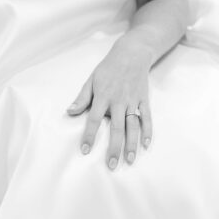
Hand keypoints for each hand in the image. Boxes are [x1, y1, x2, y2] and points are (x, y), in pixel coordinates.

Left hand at [66, 43, 152, 168]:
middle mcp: (119, 101)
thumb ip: (82, 98)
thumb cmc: (108, 68)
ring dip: (132, 144)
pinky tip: (146, 145)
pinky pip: (147, 118)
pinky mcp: (144, 100)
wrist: (132, 54)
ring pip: (133, 126)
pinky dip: (148, 131)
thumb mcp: (91, 80)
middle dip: (114, 148)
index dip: (90, 135)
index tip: (86, 150)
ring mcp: (133, 101)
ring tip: (130, 160)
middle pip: (116, 128)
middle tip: (111, 165)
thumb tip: (70, 112)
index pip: (94, 119)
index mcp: (103, 96)